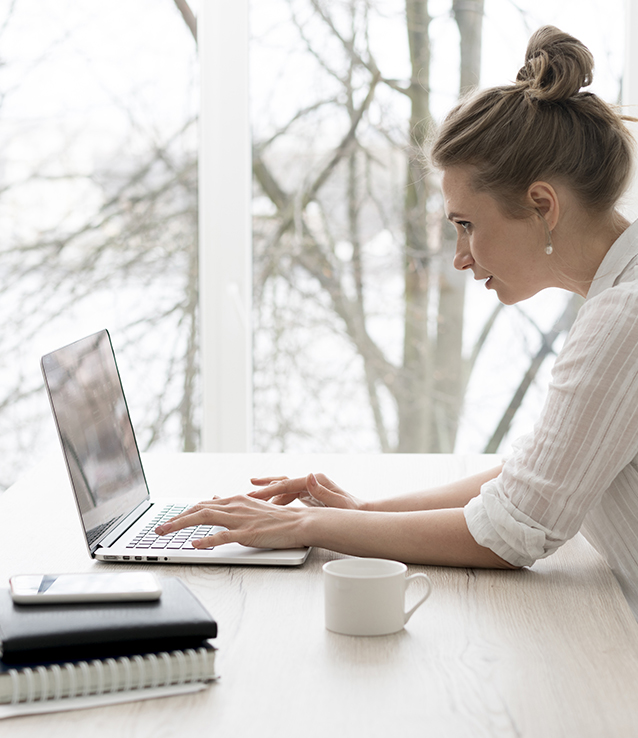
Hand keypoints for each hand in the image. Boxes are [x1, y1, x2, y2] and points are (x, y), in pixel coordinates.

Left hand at [155, 495, 306, 549]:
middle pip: (198, 510)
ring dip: (181, 525)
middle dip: (175, 519)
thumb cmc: (278, 519)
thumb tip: (213, 501)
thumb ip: (232, 507)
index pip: (202, 505)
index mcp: (236, 500)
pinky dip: (206, 540)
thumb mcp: (252, 509)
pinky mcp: (248, 533)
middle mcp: (235, 506)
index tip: (169, 521)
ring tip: (165, 533)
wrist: (301, 523)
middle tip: (157, 529)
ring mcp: (241, 519)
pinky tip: (194, 544)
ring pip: (204, 518)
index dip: (183, 513)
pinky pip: (223, 536)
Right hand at [248, 472, 365, 509]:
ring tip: (250, 500)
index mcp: (315, 480)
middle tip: (246, 492)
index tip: (254, 495)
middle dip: (264, 487)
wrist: (361, 513)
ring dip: (268, 494)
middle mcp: (311, 480)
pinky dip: (276, 500)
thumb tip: (308, 475)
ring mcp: (309, 486)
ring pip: (283, 489)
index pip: (287, 484)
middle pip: (282, 482)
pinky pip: (288, 496)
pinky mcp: (308, 494)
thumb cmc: (351, 511)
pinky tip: (266, 506)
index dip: (269, 490)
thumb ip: (322, 491)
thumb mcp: (338, 503)